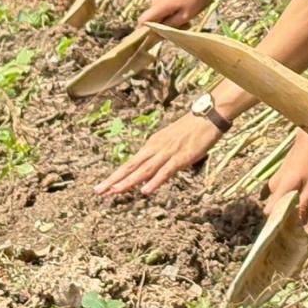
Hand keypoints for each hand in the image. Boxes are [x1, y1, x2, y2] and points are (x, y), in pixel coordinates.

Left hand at [95, 112, 223, 196]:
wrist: (208, 115)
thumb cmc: (193, 128)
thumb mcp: (172, 141)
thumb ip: (162, 156)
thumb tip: (152, 172)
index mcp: (153, 144)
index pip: (131, 163)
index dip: (116, 175)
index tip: (103, 187)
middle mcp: (156, 148)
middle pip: (132, 166)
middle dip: (114, 179)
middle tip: (98, 191)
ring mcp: (168, 153)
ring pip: (145, 170)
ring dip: (129, 181)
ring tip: (114, 191)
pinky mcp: (182, 157)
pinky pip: (166, 171)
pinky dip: (155, 181)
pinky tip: (145, 190)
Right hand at [138, 0, 211, 29]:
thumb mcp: (185, 16)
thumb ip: (171, 25)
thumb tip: (159, 32)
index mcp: (157, 7)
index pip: (142, 22)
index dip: (144, 32)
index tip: (154, 39)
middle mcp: (155, 2)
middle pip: (153, 20)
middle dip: (164, 27)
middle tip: (181, 29)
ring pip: (161, 14)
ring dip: (171, 20)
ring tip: (188, 21)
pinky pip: (165, 8)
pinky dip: (174, 13)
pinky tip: (187, 13)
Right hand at [265, 136, 307, 221]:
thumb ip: (305, 205)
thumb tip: (300, 223)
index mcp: (280, 190)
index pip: (270, 214)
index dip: (278, 223)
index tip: (290, 227)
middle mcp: (273, 187)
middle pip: (278, 208)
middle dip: (292, 212)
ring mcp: (275, 180)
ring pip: (283, 199)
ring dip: (295, 202)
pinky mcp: (280, 176)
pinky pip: (285, 191)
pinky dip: (295, 194)